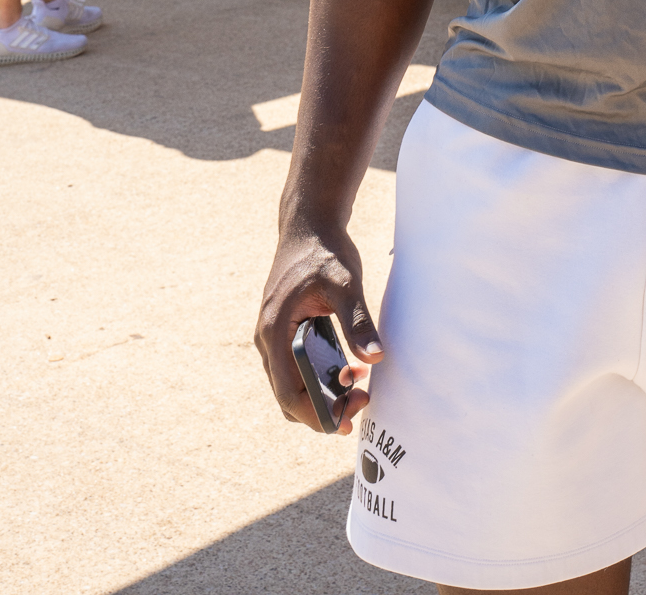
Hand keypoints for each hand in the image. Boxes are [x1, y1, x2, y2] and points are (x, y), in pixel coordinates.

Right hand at [254, 219, 383, 433]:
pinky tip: (350, 368)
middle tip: (361, 402)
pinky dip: (319, 378)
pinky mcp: (283, 331)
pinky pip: (295, 368)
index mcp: (276, 330)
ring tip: (360, 384)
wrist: (309, 224)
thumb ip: (358, 322)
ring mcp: (273, 336)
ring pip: (291, 384)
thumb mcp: (346, 284)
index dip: (316, 414)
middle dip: (323, 408)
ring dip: (322, 393)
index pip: (288, 391)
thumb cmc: (325, 251)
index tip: (346, 420)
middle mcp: (268, 338)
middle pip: (288, 394)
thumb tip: (377, 358)